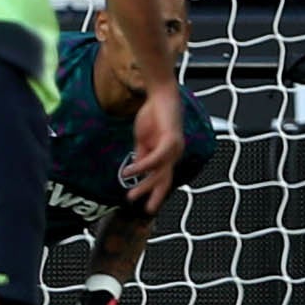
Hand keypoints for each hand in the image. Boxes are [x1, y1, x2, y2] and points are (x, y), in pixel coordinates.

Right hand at [121, 79, 184, 212]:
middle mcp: (173, 154)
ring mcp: (174, 148)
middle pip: (165, 180)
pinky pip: (155, 159)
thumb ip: (141, 155)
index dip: (156, 192)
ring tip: (131, 195)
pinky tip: (130, 172)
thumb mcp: (143, 140)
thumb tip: (135, 171)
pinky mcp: (170, 140)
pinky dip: (142, 166)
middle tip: (147, 210)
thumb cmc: (153, 116)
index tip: (147, 207)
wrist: (160, 95)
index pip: (163, 178)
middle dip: (155, 196)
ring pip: (160, 173)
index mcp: (167, 155)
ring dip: (145, 185)